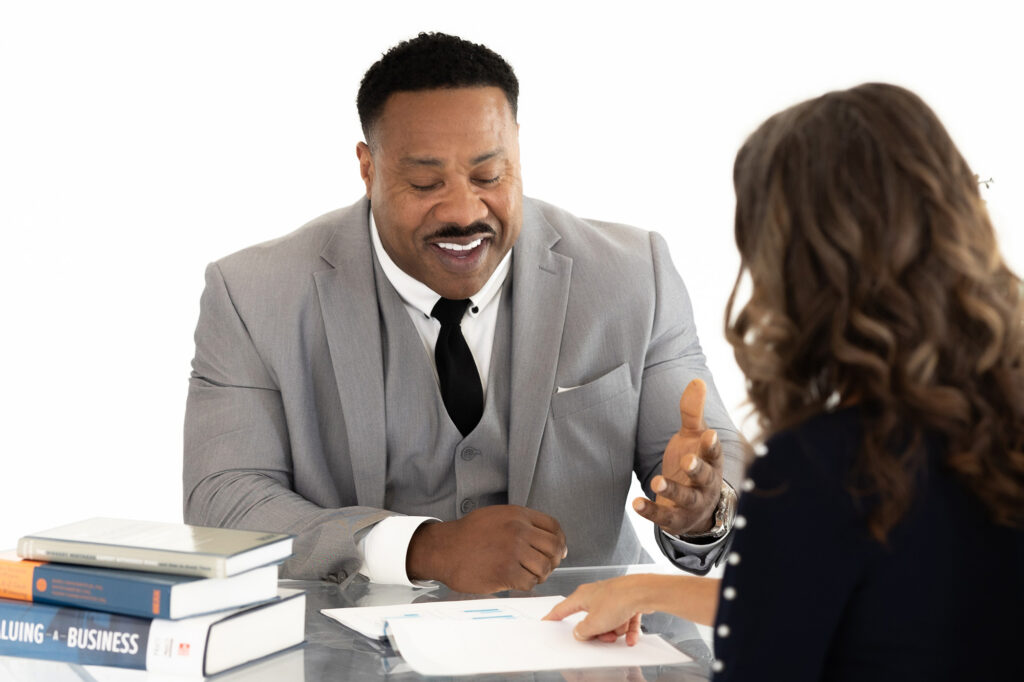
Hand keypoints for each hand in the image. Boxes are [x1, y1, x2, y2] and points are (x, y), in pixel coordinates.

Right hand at [406, 505, 565, 593]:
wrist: (444, 549)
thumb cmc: (468, 535)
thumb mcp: (497, 516)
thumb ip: (523, 524)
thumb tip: (553, 540)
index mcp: (518, 515)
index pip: (554, 527)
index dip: (560, 541)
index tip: (557, 551)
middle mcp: (518, 531)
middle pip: (553, 548)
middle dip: (552, 560)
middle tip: (543, 566)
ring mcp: (512, 552)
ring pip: (544, 567)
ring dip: (539, 574)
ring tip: (527, 574)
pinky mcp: (505, 572)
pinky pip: (529, 582)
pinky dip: (525, 584)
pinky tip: (515, 580)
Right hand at [543, 575, 656, 645]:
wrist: (642, 592)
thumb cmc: (618, 600)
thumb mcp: (594, 623)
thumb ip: (583, 631)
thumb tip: (579, 632)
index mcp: (582, 596)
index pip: (562, 608)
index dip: (554, 616)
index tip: (547, 620)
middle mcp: (596, 594)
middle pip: (590, 619)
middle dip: (597, 631)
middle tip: (601, 636)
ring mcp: (612, 597)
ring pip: (609, 621)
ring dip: (614, 631)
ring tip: (620, 633)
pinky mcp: (627, 601)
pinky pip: (624, 620)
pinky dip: (628, 630)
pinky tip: (632, 637)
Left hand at [634, 378, 722, 534]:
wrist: (696, 509)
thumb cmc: (693, 464)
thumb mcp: (693, 438)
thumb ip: (692, 413)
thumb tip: (697, 380)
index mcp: (711, 463)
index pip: (714, 454)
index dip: (712, 445)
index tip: (709, 434)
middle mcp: (706, 485)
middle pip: (705, 477)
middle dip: (696, 469)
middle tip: (687, 460)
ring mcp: (692, 504)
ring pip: (685, 499)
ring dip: (671, 490)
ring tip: (657, 480)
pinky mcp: (675, 520)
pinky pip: (663, 517)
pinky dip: (650, 510)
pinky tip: (636, 502)